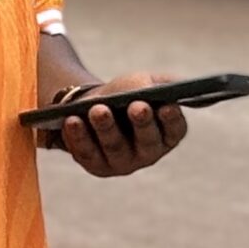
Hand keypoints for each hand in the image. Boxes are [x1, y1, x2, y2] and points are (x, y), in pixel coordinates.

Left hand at [49, 73, 188, 176]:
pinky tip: (72, 120)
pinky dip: (79, 136)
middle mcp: (148, 153)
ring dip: (107, 128)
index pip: (175, 130)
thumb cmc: (125, 93)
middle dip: (142, 123)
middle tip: (138, 107)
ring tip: (99, 110)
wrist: (92, 104)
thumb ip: (153, 84)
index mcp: (166, 133)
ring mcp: (122, 162)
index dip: (172, 119)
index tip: (167, 106)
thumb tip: (150, 91)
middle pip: (148, 142)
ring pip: (115, 147)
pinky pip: (87, 152)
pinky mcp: (96, 165)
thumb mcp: (142, 81)